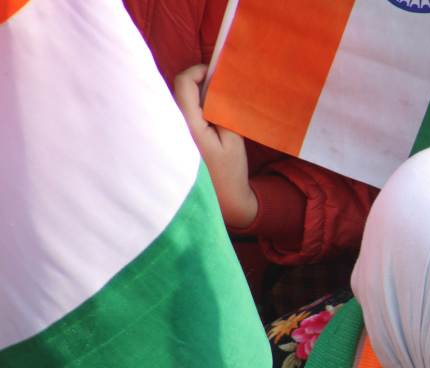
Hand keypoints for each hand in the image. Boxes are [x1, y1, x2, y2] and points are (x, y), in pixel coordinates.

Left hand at [173, 64, 258, 229]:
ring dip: (193, 100)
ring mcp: (167, 137)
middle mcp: (171, 128)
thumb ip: (221, 107)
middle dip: (197, 85)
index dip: (199, 71)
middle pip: (177, 91)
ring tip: (214, 110)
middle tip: (218, 92)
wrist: (222, 203)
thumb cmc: (230, 172)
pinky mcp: (169, 143)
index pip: (183, 83)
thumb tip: (213, 84)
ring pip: (175, 103)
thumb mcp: (233, 137)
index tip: (215, 74)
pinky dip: (190, 113)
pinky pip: (175, 117)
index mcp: (187, 125)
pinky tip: (205, 125)